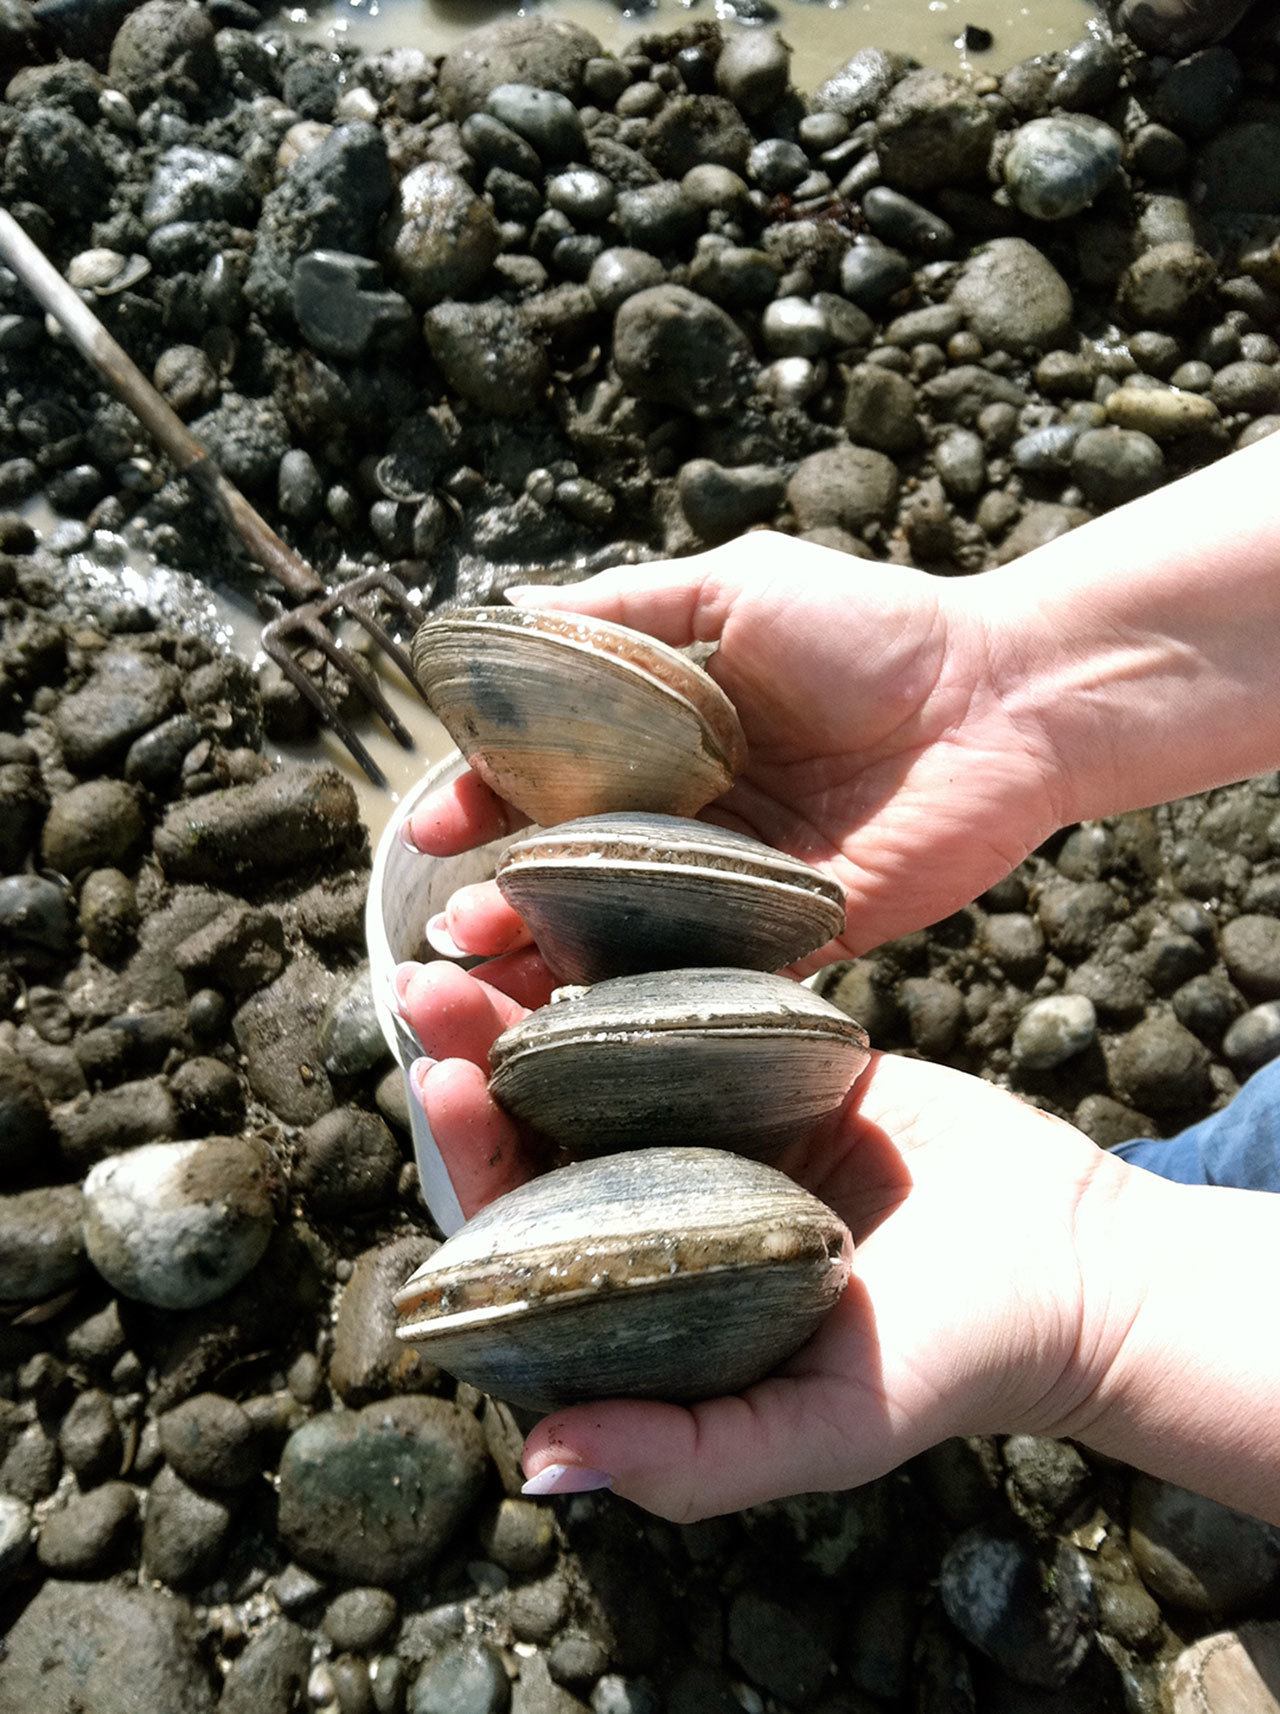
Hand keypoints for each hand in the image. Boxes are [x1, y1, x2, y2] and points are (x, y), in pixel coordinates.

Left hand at [397, 958, 1138, 1521]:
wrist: (1064, 1261)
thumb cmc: (940, 1367)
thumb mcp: (816, 1429)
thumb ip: (688, 1460)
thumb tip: (535, 1466)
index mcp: (637, 1298)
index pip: (518, 1235)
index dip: (470, 1164)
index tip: (437, 1087)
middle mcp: (652, 1206)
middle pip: (535, 1132)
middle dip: (474, 1062)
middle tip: (428, 989)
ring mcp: (703, 1125)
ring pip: (590, 1055)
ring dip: (530, 997)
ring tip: (481, 929)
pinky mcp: (762, 1058)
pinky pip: (683, 999)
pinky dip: (632, 958)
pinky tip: (588, 901)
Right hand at [404, 533, 1067, 969]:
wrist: (1003, 697)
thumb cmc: (871, 629)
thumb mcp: (735, 588)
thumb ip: (626, 609)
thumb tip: (507, 612)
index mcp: (664, 739)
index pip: (548, 780)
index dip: (484, 803)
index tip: (434, 825)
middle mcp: (688, 817)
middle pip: (571, 869)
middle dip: (499, 900)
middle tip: (448, 929)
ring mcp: (736, 884)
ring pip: (623, 934)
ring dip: (551, 962)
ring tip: (490, 981)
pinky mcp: (794, 939)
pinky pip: (711, 978)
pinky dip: (649, 1000)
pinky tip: (585, 1020)